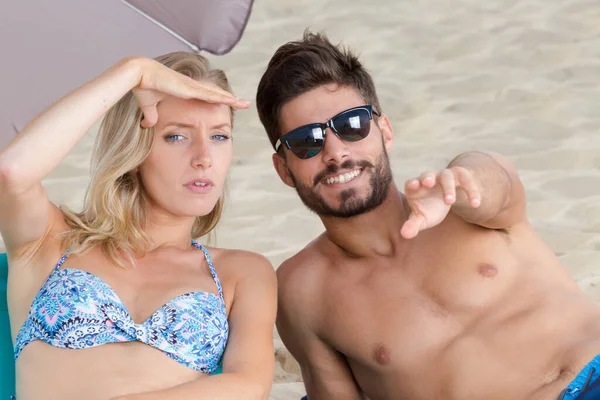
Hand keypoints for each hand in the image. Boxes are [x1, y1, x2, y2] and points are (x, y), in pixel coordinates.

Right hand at [129, 57, 249, 127]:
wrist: (138, 75)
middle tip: (243, 103)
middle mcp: (191, 88)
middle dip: (230, 99)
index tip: (227, 104)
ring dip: (231, 99)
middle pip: (215, 94)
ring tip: (244, 103)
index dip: (217, 100)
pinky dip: (222, 98)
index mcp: (184, 91)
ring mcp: (192, 87)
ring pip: (217, 94)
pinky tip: (233, 100)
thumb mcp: (149, 106)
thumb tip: (147, 124)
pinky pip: (210, 95)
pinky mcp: (190, 89)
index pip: (205, 97)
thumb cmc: (143, 87)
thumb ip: (151, 115)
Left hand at [401, 166, 480, 238]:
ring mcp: (445, 176)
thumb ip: (413, 224)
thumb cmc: (429, 208)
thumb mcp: (422, 218)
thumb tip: (404, 235)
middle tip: (429, 183)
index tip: (413, 186)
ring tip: (450, 202)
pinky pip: (467, 181)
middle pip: (427, 174)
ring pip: (447, 176)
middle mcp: (430, 178)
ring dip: (448, 187)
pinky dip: (471, 191)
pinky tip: (475, 204)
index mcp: (416, 187)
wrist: (448, 197)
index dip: (412, 183)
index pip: (411, 182)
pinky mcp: (461, 177)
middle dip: (427, 178)